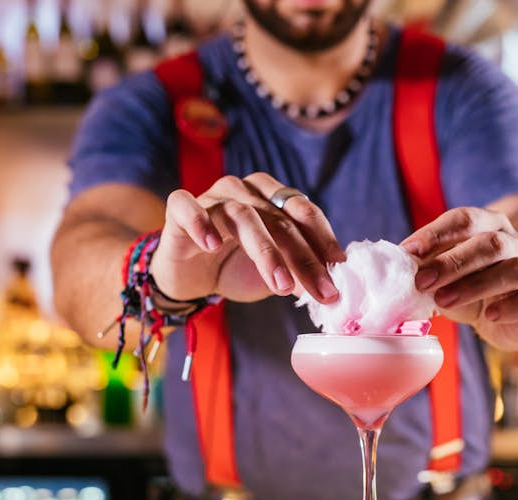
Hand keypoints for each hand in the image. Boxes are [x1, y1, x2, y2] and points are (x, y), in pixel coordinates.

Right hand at [150, 172, 345, 303]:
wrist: (190, 279)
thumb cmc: (235, 269)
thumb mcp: (276, 274)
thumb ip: (300, 273)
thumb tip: (331, 288)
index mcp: (272, 197)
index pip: (303, 212)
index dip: (323, 238)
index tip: (338, 267)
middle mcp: (244, 191)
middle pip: (280, 219)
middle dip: (303, 258)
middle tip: (321, 290)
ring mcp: (212, 197)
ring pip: (243, 216)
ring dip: (265, 252)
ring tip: (281, 285)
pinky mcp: (178, 210)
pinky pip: (186, 206)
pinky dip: (199, 222)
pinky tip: (212, 245)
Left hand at [401, 206, 517, 349]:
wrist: (503, 311)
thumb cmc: (467, 285)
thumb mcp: (442, 272)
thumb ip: (424, 265)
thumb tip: (397, 263)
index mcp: (488, 225)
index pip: (465, 219)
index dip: (437, 233)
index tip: (410, 251)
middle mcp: (514, 243)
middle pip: (490, 244)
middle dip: (452, 262)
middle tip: (422, 281)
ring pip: (515, 270)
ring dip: (476, 285)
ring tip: (443, 301)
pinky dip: (514, 307)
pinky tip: (490, 316)